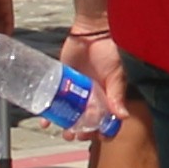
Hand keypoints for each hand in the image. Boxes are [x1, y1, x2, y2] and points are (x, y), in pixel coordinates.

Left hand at [60, 23, 127, 138]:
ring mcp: (76, 92)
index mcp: (108, 97)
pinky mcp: (62, 84)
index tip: (97, 137)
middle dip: (81, 132)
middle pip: (86, 122)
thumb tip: (123, 116)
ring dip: (66, 126)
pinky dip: (49, 113)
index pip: (106, 120)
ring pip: (70, 116)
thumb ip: (117, 94)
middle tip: (76, 135)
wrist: (91, 31)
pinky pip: (54, 102)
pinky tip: (45, 121)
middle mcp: (92, 98)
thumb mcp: (116, 74)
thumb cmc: (110, 51)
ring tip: (64, 132)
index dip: (102, 131)